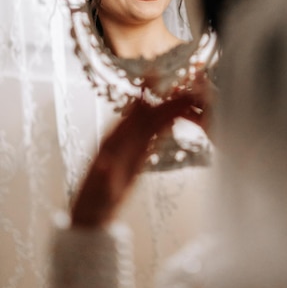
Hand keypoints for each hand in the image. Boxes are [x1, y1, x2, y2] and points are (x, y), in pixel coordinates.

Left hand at [70, 79, 212, 227]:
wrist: (94, 210)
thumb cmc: (96, 199)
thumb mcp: (100, 190)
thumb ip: (105, 176)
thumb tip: (105, 164)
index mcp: (115, 141)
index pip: (136, 114)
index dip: (148, 95)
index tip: (160, 77)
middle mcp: (123, 138)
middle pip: (150, 113)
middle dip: (169, 100)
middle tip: (190, 89)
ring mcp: (131, 145)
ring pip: (154, 122)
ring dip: (171, 110)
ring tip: (189, 97)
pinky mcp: (137, 155)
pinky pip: (154, 136)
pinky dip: (166, 125)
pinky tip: (177, 118)